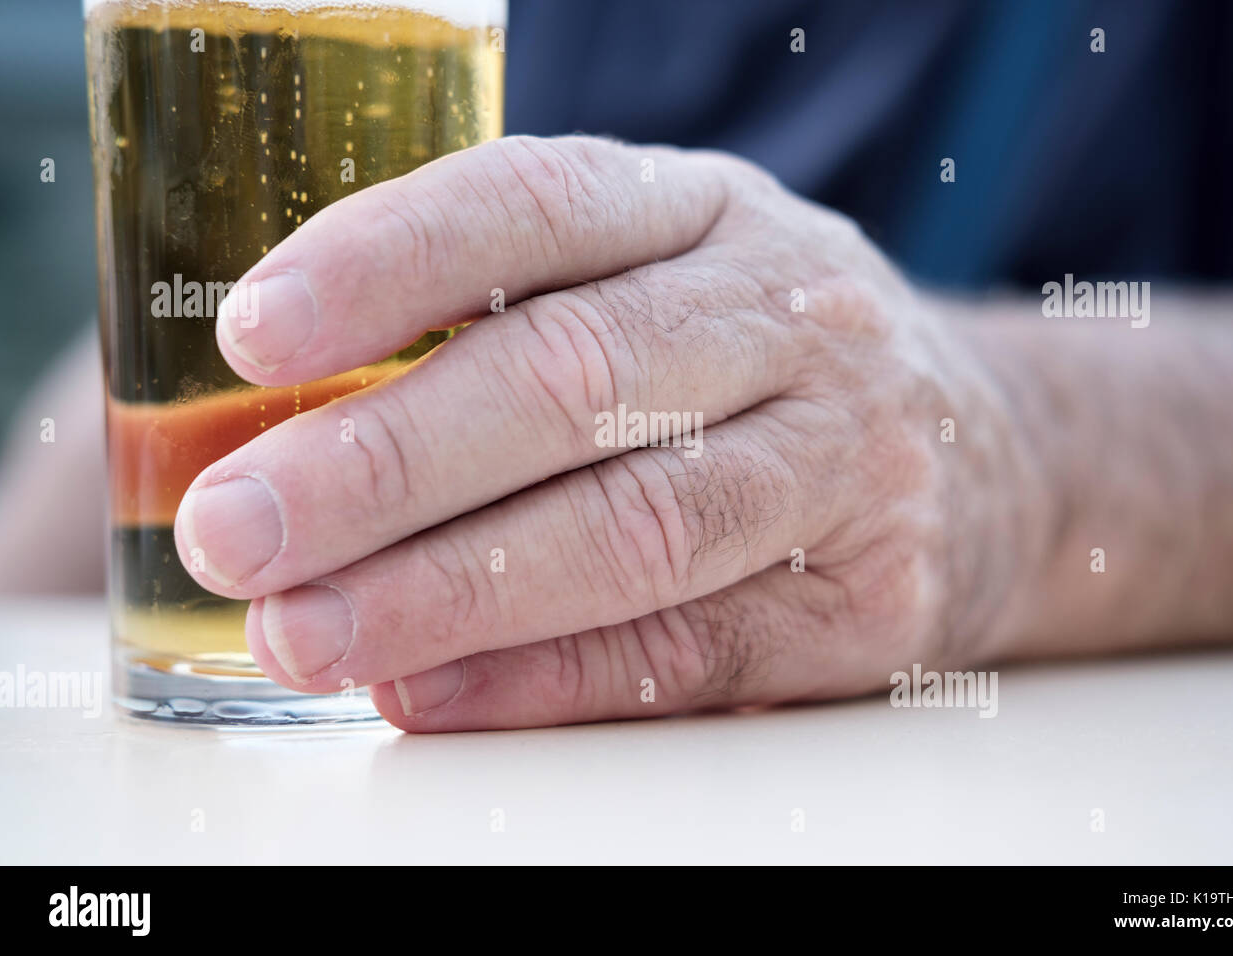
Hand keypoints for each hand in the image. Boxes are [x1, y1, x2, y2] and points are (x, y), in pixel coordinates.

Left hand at [176, 135, 1041, 730]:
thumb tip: (288, 431)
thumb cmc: (769, 360)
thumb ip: (509, 325)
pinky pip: (690, 645)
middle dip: (388, 462)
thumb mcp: (666, 280)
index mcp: (706, 213)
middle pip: (577, 376)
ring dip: (450, 591)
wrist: (991, 452)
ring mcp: (847, 459)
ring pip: (637, 524)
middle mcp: (789, 315)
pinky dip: (545, 677)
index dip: (389, 262)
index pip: (537, 203)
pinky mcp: (868, 600)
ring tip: (307, 631)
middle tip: (241, 530)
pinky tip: (431, 692)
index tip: (254, 338)